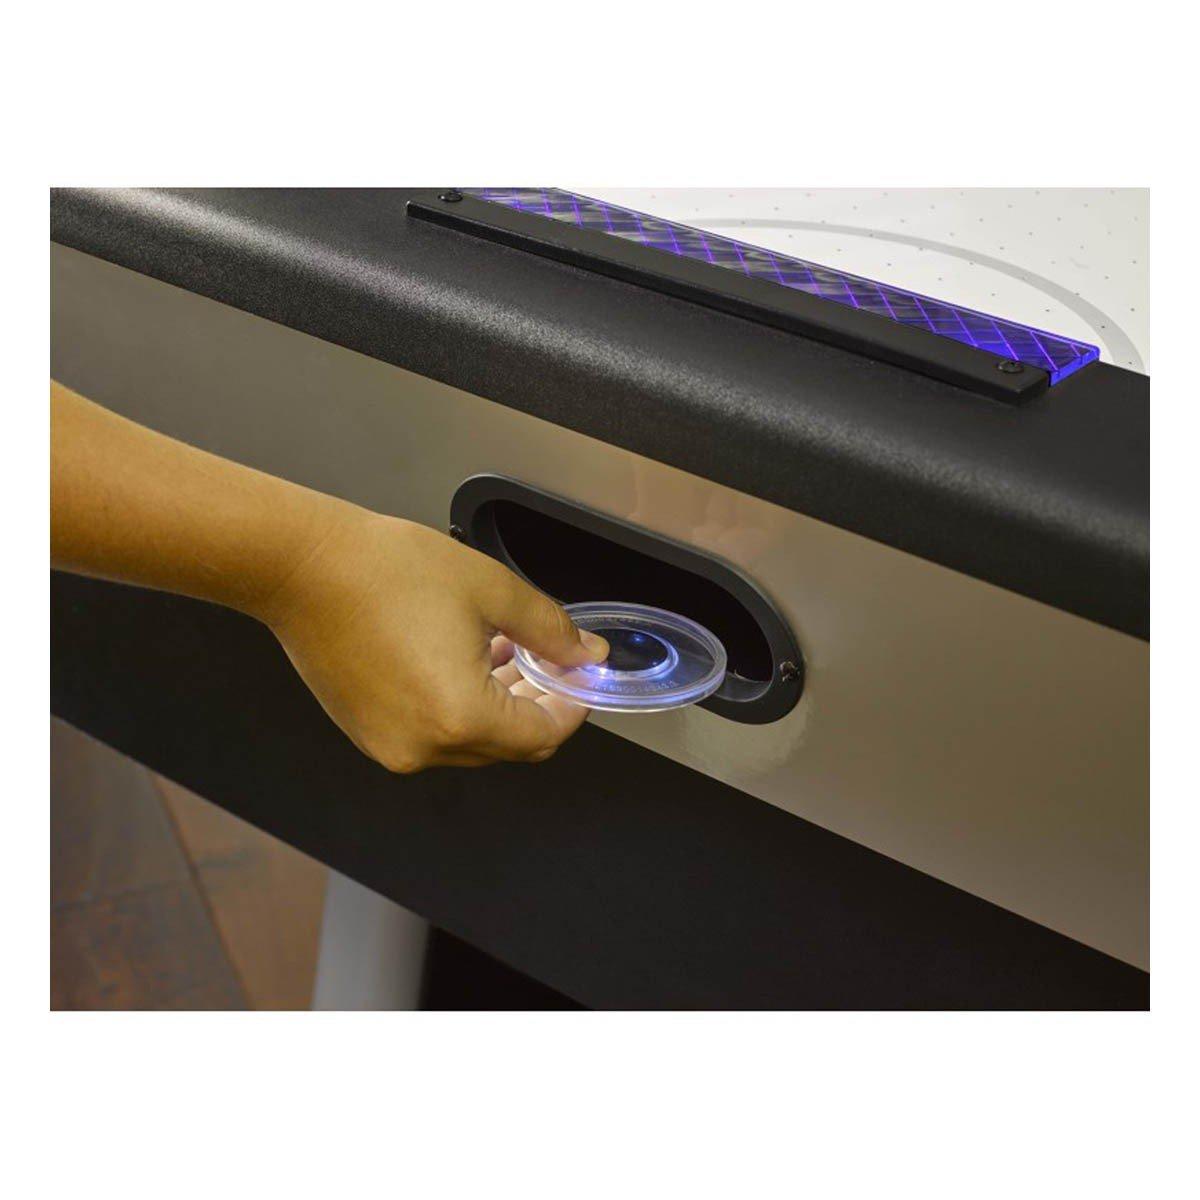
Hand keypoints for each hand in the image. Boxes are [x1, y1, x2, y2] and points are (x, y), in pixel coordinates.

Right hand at [258, 507, 608, 772]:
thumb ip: (550, 630)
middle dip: (537, 702)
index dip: (571, 705)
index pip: (543, 735)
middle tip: (548, 656)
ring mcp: (391, 747)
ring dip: (498, 702)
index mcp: (459, 717)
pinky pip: (433, 733)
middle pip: (509, 744)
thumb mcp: (491, 589)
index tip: (580, 676)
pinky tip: (463, 658)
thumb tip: (586, 656)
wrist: (303, 566)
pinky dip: (459, 706)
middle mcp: (423, 747)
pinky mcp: (369, 735)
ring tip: (504, 647)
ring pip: (472, 741)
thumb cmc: (386, 570)